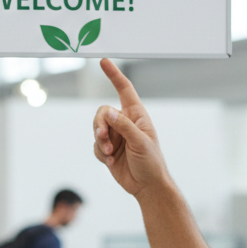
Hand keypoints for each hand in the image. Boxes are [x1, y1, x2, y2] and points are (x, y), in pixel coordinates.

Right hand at [92, 58, 169, 196]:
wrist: (147, 185)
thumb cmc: (151, 162)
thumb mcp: (140, 142)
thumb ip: (124, 126)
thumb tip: (108, 113)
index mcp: (136, 115)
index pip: (124, 90)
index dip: (114, 75)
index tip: (104, 61)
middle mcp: (124, 122)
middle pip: (102, 113)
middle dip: (100, 125)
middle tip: (103, 137)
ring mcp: (115, 136)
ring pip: (96, 129)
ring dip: (101, 142)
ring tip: (110, 154)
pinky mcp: (107, 150)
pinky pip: (95, 145)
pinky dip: (100, 153)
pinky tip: (110, 162)